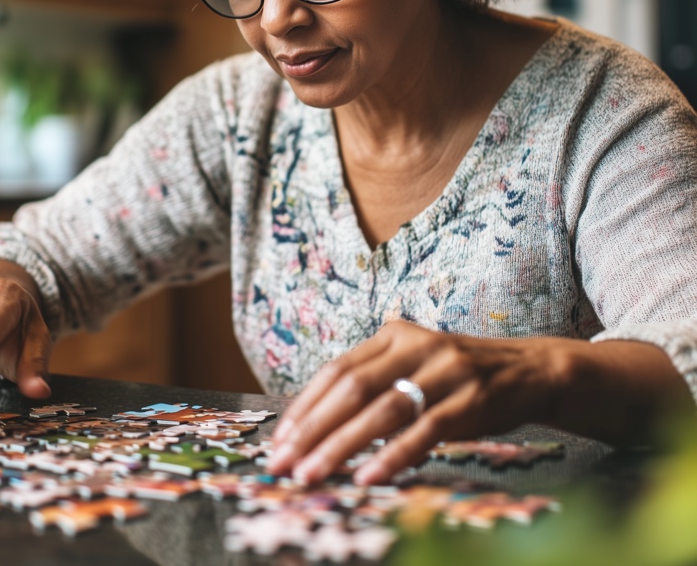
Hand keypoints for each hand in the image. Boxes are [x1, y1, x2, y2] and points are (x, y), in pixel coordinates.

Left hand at [267, 320, 563, 484]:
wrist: (529, 369)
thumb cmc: (458, 376)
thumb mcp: (414, 365)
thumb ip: (375, 385)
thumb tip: (319, 429)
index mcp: (392, 335)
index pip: (337, 370)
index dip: (305, 406)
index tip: (280, 440)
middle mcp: (415, 345)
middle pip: (352, 389)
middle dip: (312, 429)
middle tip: (284, 463)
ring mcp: (444, 371)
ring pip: (382, 411)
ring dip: (341, 447)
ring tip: (313, 474)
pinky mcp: (471, 400)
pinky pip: (424, 431)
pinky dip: (393, 455)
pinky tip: (368, 476)